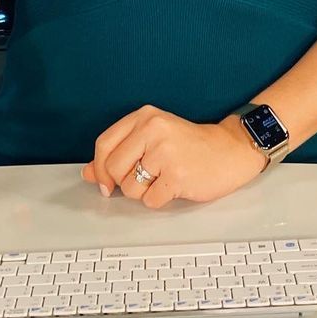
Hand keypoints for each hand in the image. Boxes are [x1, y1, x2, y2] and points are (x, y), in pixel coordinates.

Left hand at [80, 105, 266, 207]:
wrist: (229, 150)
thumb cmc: (190, 145)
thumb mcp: (152, 139)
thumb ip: (119, 152)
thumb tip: (87, 173)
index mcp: (144, 117)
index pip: (104, 145)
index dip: (98, 169)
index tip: (104, 183)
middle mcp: (153, 129)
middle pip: (112, 169)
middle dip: (124, 182)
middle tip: (144, 179)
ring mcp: (166, 152)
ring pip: (130, 188)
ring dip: (144, 192)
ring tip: (164, 178)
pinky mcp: (177, 175)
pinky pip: (151, 201)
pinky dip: (160, 200)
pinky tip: (174, 186)